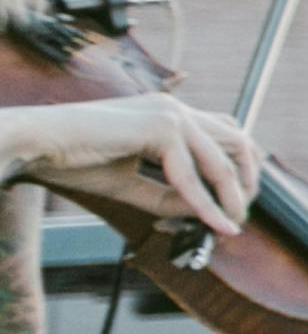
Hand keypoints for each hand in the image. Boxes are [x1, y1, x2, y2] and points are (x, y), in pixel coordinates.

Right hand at [0, 96, 263, 231]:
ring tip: (231, 225)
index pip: (224, 136)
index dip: (239, 171)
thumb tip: (208, 214)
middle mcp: (174, 109)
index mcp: (168, 113)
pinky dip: (206, 205)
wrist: (35, 144)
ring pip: (222, 160)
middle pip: (238, 144)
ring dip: (232, 197)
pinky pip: (191, 175)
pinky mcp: (159, 127)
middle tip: (239, 217)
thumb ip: (169, 195)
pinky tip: (217, 225)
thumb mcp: (130, 182)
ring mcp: (169, 114)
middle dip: (247, 183)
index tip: (234, 205)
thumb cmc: (72, 159)